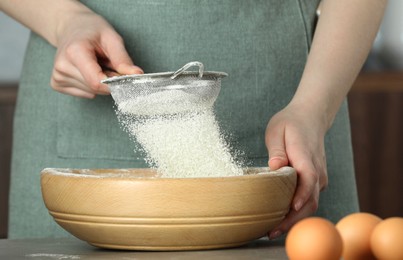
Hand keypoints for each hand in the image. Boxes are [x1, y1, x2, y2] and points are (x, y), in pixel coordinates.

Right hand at [51, 10, 142, 97]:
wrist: (70, 27)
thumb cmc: (92, 30)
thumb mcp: (112, 38)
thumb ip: (123, 59)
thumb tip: (136, 75)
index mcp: (74, 52)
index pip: (96, 82)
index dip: (114, 83)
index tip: (121, 76)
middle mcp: (62, 66)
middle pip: (95, 88)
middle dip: (108, 80)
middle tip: (108, 65)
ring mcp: (57, 76)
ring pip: (91, 92)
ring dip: (99, 82)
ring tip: (96, 64)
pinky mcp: (57, 83)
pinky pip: (84, 93)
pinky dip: (90, 85)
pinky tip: (87, 70)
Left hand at [265, 102, 328, 238]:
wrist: (310, 118)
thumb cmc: (290, 124)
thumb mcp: (277, 130)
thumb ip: (277, 149)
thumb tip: (275, 167)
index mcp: (305, 154)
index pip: (308, 177)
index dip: (302, 194)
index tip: (293, 207)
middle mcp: (317, 169)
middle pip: (311, 198)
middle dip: (293, 218)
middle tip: (272, 231)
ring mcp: (319, 176)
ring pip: (311, 203)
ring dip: (295, 219)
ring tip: (273, 230)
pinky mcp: (316, 181)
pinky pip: (309, 199)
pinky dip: (297, 212)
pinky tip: (281, 218)